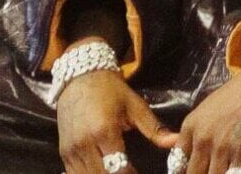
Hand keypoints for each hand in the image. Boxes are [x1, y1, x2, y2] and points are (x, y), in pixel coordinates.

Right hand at [55, 58, 174, 173]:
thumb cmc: (109, 90)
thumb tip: (176, 142)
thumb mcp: (134, 106)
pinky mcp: (64, 152)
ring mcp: (71, 150)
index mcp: (104, 132)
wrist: (78, 76)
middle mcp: (84, 144)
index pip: (120, 170)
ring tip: (119, 173)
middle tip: (132, 173)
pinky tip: (103, 172)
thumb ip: (154, 128)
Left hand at [159, 66, 240, 173]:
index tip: (195, 170)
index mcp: (190, 127)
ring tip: (226, 170)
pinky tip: (240, 171)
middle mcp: (201, 139)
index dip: (185, 171)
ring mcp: (221, 148)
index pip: (178, 161)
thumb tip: (173, 144)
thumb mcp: (206, 109)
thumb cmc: (237, 94)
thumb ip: (194, 131)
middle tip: (211, 171)